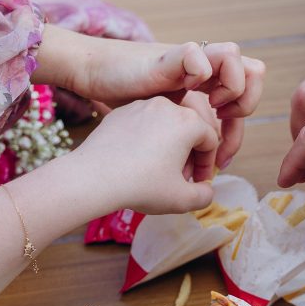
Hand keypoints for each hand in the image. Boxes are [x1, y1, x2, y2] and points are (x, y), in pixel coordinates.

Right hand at [62, 31, 262, 168]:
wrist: (94, 73)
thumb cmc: (124, 109)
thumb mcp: (160, 134)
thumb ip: (180, 152)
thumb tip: (198, 186)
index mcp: (203, 93)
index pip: (239, 108)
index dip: (234, 139)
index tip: (219, 164)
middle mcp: (201, 73)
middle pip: (252, 75)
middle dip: (244, 107)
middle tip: (220, 133)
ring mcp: (187, 62)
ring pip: (234, 57)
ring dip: (232, 86)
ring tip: (212, 107)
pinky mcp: (168, 56)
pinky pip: (196, 54)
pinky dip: (200, 72)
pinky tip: (188, 92)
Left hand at [72, 97, 218, 213]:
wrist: (93, 178)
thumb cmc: (142, 186)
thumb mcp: (182, 200)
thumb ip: (204, 196)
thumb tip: (206, 190)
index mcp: (188, 121)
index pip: (210, 140)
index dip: (207, 164)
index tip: (197, 182)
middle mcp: (166, 106)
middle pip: (188, 129)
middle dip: (188, 155)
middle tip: (179, 179)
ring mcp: (140, 106)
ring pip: (164, 125)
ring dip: (167, 147)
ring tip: (157, 171)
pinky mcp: (119, 113)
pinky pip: (141, 125)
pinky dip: (145, 141)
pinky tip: (135, 162)